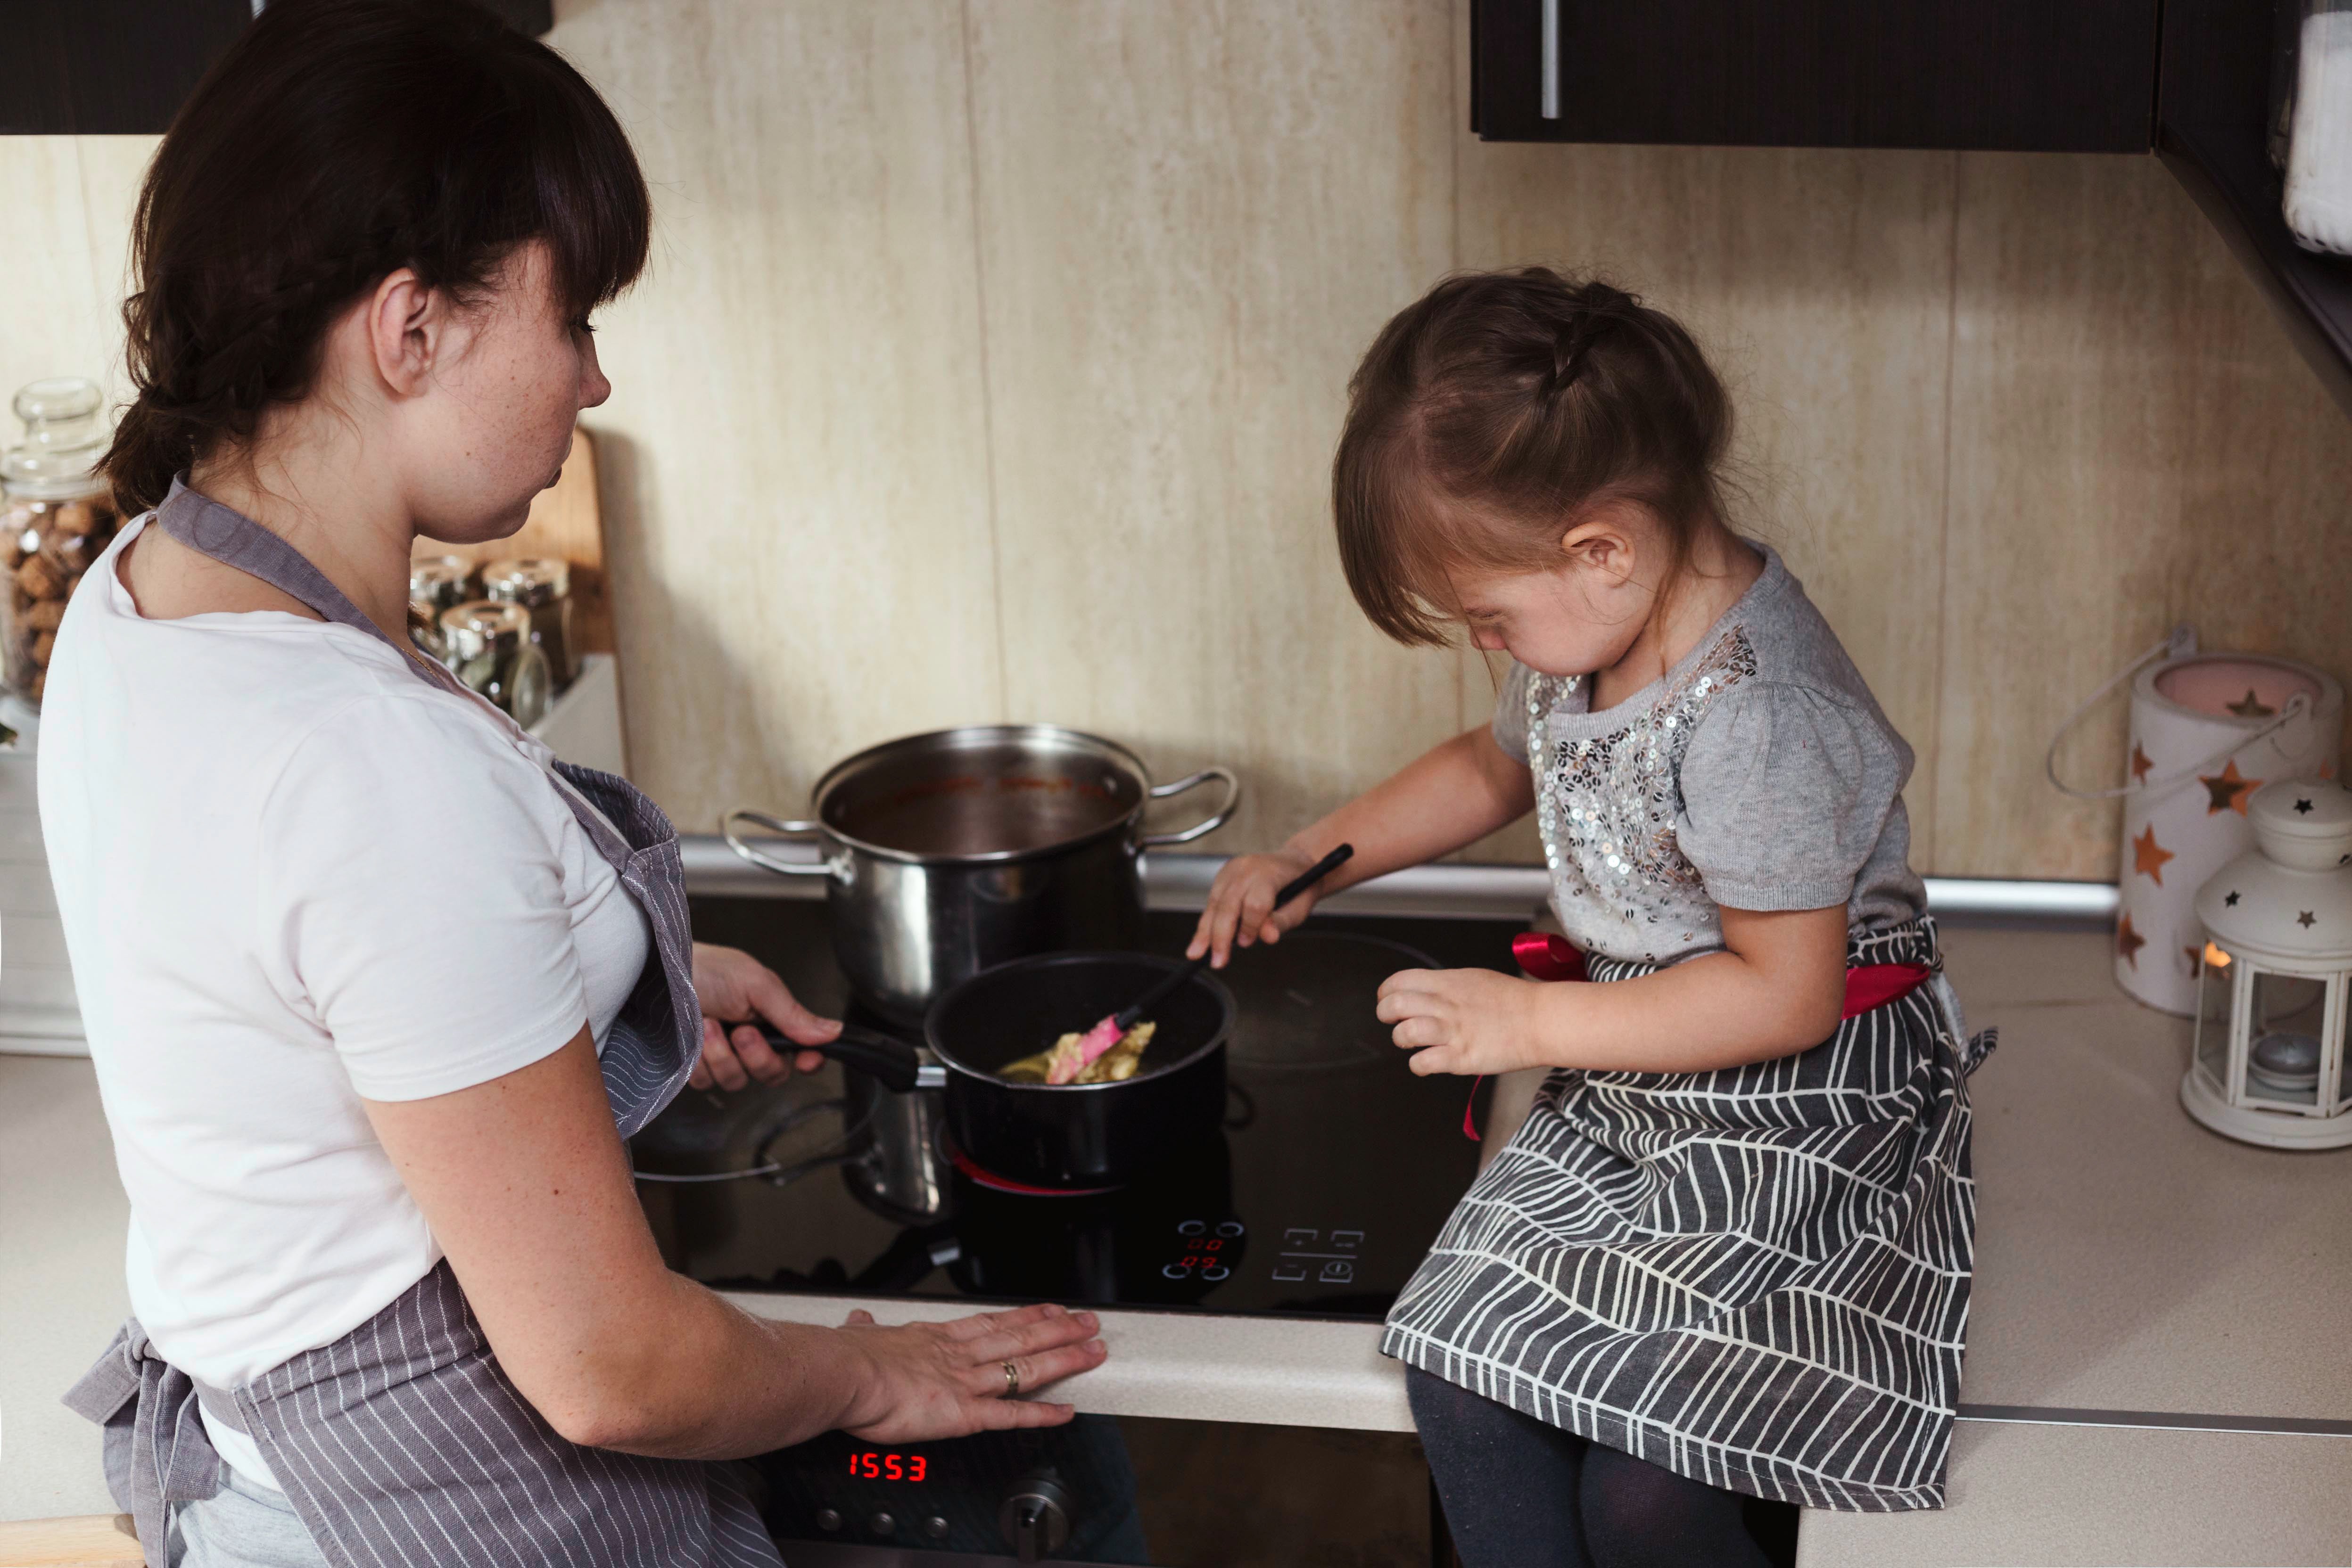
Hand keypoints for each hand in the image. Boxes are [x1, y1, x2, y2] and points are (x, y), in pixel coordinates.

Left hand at [688, 942, 840, 1090]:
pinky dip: (699, 1061)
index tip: (807, 1060)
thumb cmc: (709, 969)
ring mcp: (723, 1056)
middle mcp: (751, 1042)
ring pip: (737, 1081)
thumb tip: (834, 1032)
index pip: (803, 1052)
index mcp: (773, 1020)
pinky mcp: (696, 1067)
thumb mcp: (757, 985)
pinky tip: (692, 1037)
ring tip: (708, 1024)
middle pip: (772, 1074)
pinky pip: (706, 1083)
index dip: (809, 1061)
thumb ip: (793, 1014)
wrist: (659, 974)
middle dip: (757, 1056)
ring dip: (722, 1054)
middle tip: (742, 1032)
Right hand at [835, 1303, 1107, 1442]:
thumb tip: (858, 1321)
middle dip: (1058, 1328)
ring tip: (1094, 1350)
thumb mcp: (858, 1335)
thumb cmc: (846, 1359)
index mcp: (933, 1338)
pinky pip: (1012, 1414)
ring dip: (1064, 1358)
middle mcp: (958, 1355)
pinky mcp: (964, 1413)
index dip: (1022, 1316)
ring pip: (1026, 1367)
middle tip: (1088, 1320)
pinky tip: (1067, 1411)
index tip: (1045, 1308)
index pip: (989, 1323)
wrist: (845, 1374)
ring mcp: (966, 1382)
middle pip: (1020, 1337)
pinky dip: (1042, 1413)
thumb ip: (865, 1330)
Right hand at [1187, 847, 1321, 967]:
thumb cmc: (1300, 885)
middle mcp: (1246, 868)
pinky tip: (1201, 940)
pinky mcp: (1222, 876)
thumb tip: (1267, 937)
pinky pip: (1212, 902)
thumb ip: (1283, 921)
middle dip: (1221, 936)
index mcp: (1269, 873)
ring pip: (1215, 904)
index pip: (1254, 904)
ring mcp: (1231, 870)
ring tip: (1196, 953)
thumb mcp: (1301, 906)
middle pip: (1228, 905)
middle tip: (1218, 961)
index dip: (1250, 926)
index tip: (1247, 943)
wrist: (1294, 862)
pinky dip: (1207, 922)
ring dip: (1205, 932)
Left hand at [1376, 966, 1553, 1075]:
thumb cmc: (1513, 1001)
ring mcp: (1452, 1032)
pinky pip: (1422, 1063)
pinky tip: (1426, 1063)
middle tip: (1393, 1021)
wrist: (1541, 1020)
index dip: (1386, 992)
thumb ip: (1446, 986)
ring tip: (1411, 1043)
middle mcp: (1445, 1005)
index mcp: (1448, 983)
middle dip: (1385, 1014)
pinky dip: (1417, 1065)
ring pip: (1404, 1033)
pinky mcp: (1461, 1058)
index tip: (1387, 1000)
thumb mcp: (1474, 979)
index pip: (1399, 981)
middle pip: (1394, 1005)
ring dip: (1401, 1039)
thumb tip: (1425, 993)